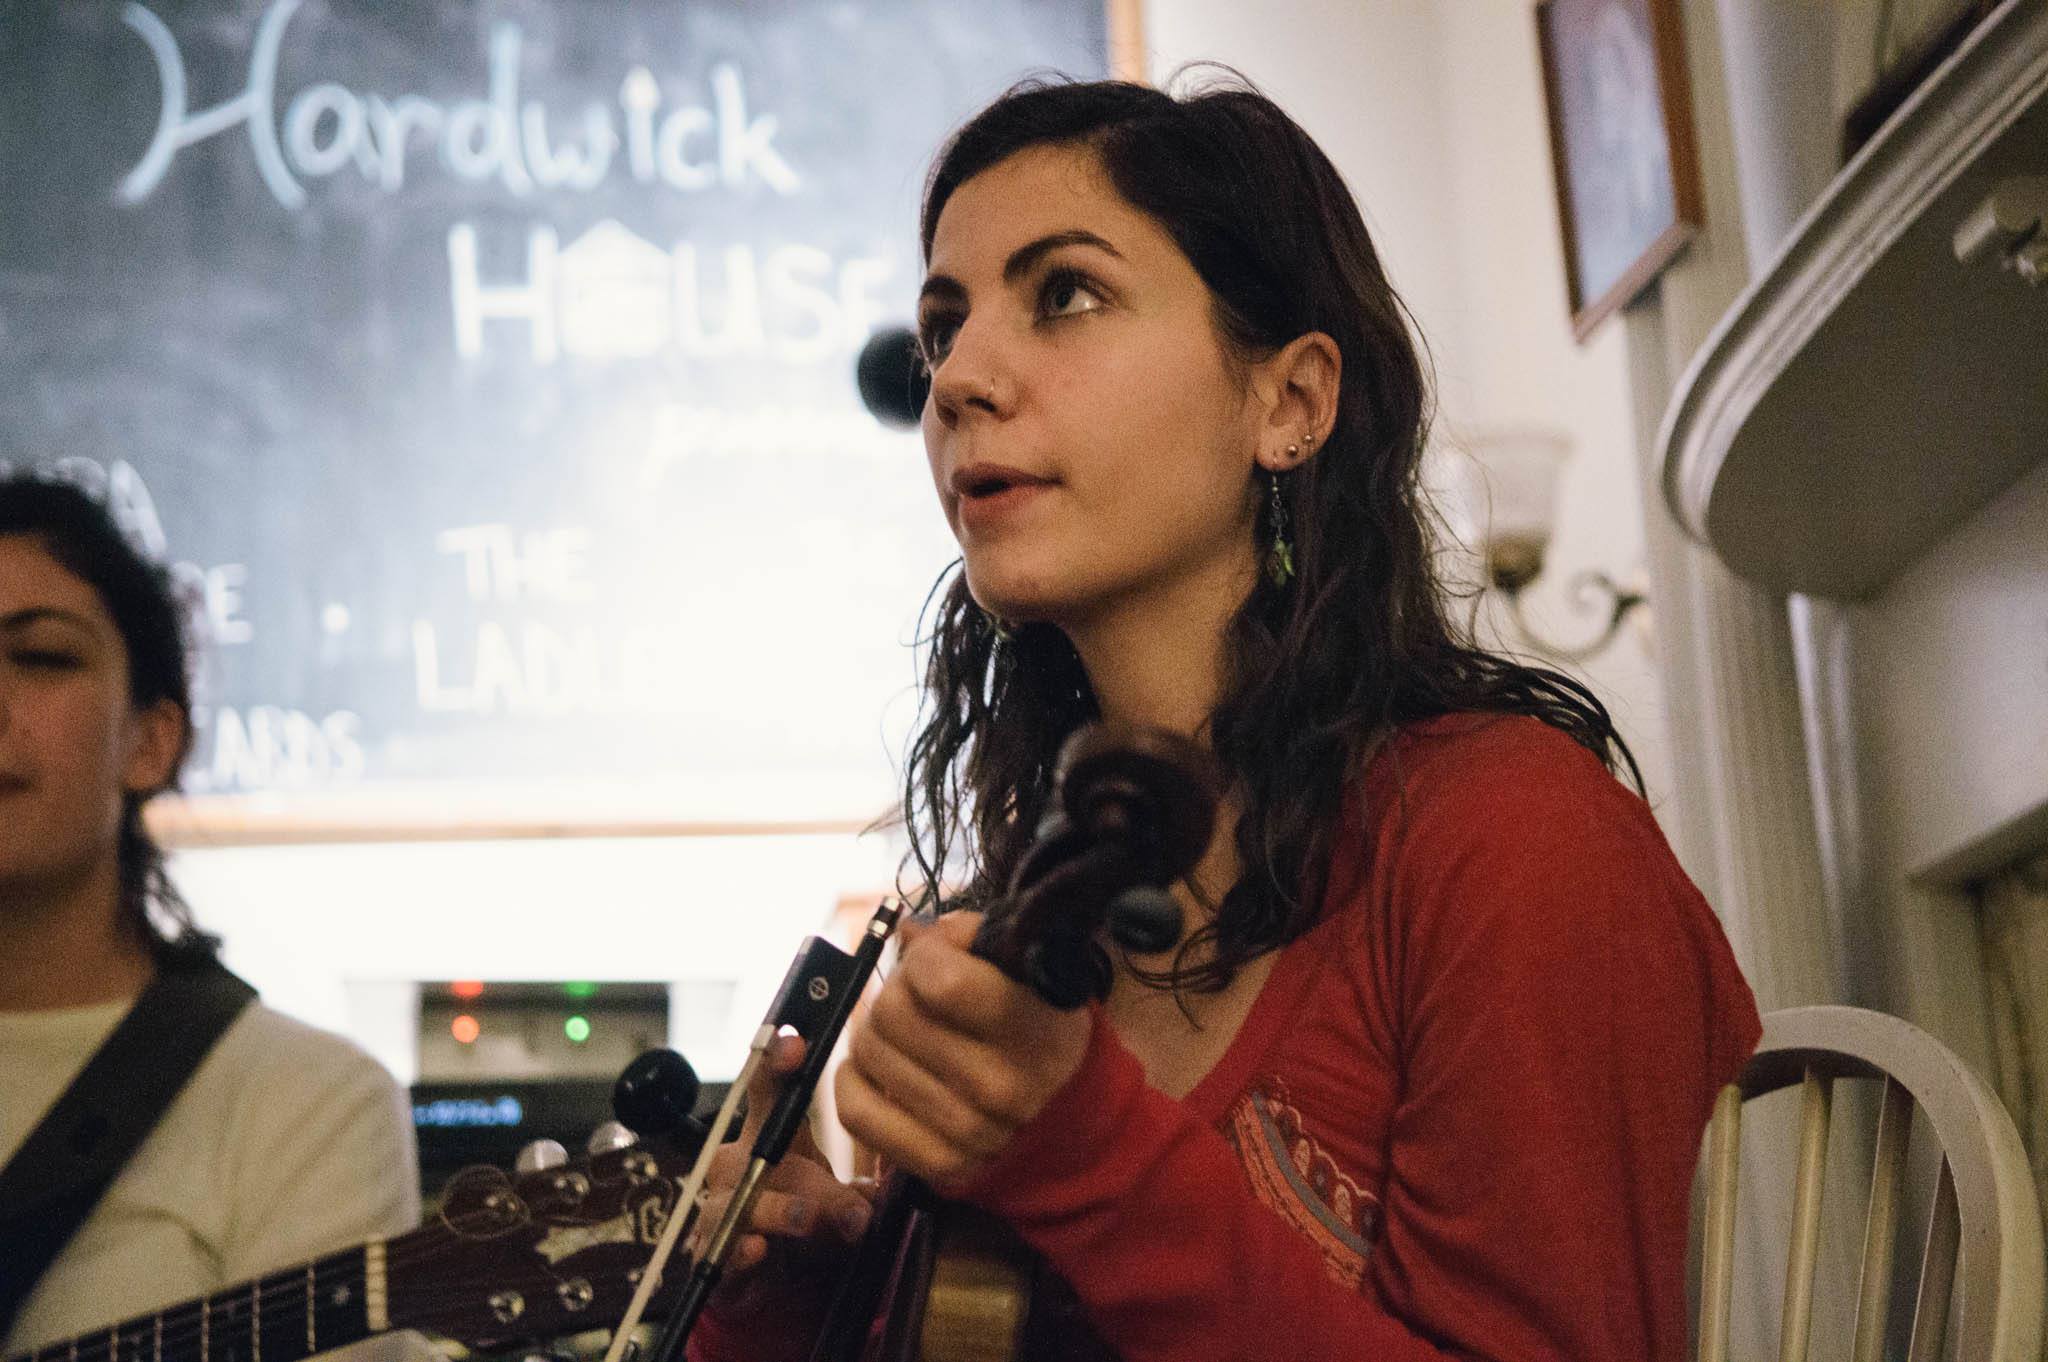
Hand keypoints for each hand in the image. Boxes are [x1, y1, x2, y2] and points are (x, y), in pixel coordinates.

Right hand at [693, 1031, 874, 1313]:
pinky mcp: (711, 1252)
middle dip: (810, 1175)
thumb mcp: (836, 1199)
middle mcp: (736, 1163)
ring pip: (746, 1200)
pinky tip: (756, 1250)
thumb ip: (856, 1195)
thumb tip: (874, 1195)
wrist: (772, 1280)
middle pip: (764, 1151)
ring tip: (807, 1220)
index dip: (777, 1061)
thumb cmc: (805, 1218)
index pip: (769, 1088)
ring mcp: (719, 1205)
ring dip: (782, 1211)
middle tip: (851, 1203)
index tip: (794, 1044)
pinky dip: (740, 1251)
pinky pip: (722, 1247)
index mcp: (768, 1135)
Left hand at [834, 911, 1093, 1193]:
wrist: (1069, 1119)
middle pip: (892, 1013)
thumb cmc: (1039, 1027)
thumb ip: (971, 939)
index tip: (939, 956)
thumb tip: (910, 934)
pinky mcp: (938, 1165)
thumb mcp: (1028, 972)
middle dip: (897, 987)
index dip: (926, 956)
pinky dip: (852, 1079)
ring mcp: (968, 1133)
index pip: (941, 982)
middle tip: (917, 991)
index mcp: (1031, 1029)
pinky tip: (878, 1063)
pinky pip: (855, 1110)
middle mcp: (1001, 1087)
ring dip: (875, 1030)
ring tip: (904, 1028)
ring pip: (867, 1054)